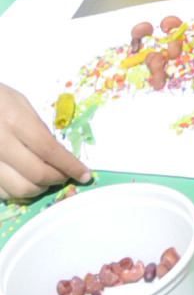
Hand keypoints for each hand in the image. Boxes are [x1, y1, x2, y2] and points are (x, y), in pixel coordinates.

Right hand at [0, 84, 88, 199]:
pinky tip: (24, 182)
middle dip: (56, 178)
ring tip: (46, 180)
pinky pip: (1, 193)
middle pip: (35, 173)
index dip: (69, 165)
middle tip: (64, 176)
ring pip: (17, 189)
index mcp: (13, 121)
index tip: (84, 174)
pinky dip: (17, 193)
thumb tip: (55, 152)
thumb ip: (37, 127)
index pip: (48, 149)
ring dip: (38, 189)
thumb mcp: (18, 101)